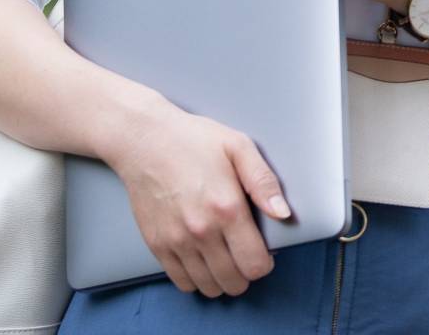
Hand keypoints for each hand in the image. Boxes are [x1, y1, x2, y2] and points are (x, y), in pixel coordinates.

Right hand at [102, 98, 289, 297]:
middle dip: (246, 274)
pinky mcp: (157, 245)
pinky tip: (203, 261)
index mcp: (227, 207)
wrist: (145, 141)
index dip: (265, 263)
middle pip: (233, 282)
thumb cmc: (193, 141)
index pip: (254, 264)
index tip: (264, 252)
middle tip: (245, 255)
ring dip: (222, 280)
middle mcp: (201, 231)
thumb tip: (283, 213)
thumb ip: (264, 182)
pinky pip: (181, 282)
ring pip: (208, 287)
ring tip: (226, 259)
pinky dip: (196, 279)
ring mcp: (176, 241)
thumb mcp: (239, 147)